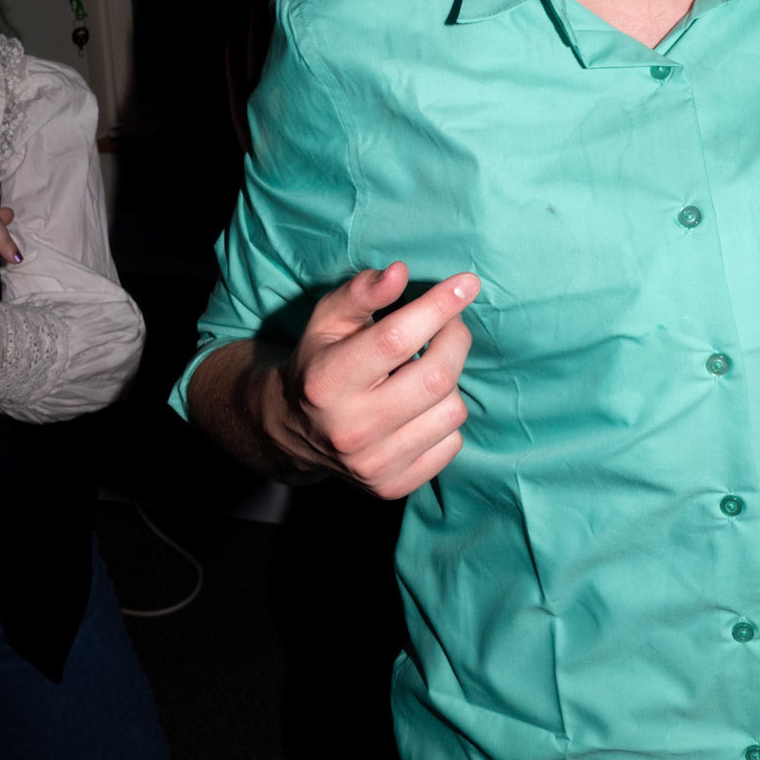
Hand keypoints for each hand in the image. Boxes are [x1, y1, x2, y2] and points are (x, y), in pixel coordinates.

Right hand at [267, 262, 479, 499]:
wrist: (292, 430)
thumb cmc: (319, 361)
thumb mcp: (326, 320)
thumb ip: (361, 293)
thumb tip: (399, 272)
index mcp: (327, 381)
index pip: (396, 339)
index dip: (438, 307)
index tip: (467, 283)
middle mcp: (349, 428)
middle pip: (435, 377)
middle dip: (456, 340)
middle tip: (451, 325)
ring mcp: (372, 464)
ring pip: (452, 411)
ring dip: (450, 381)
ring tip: (426, 370)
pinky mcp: (392, 486)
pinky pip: (452, 443)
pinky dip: (445, 417)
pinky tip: (420, 406)